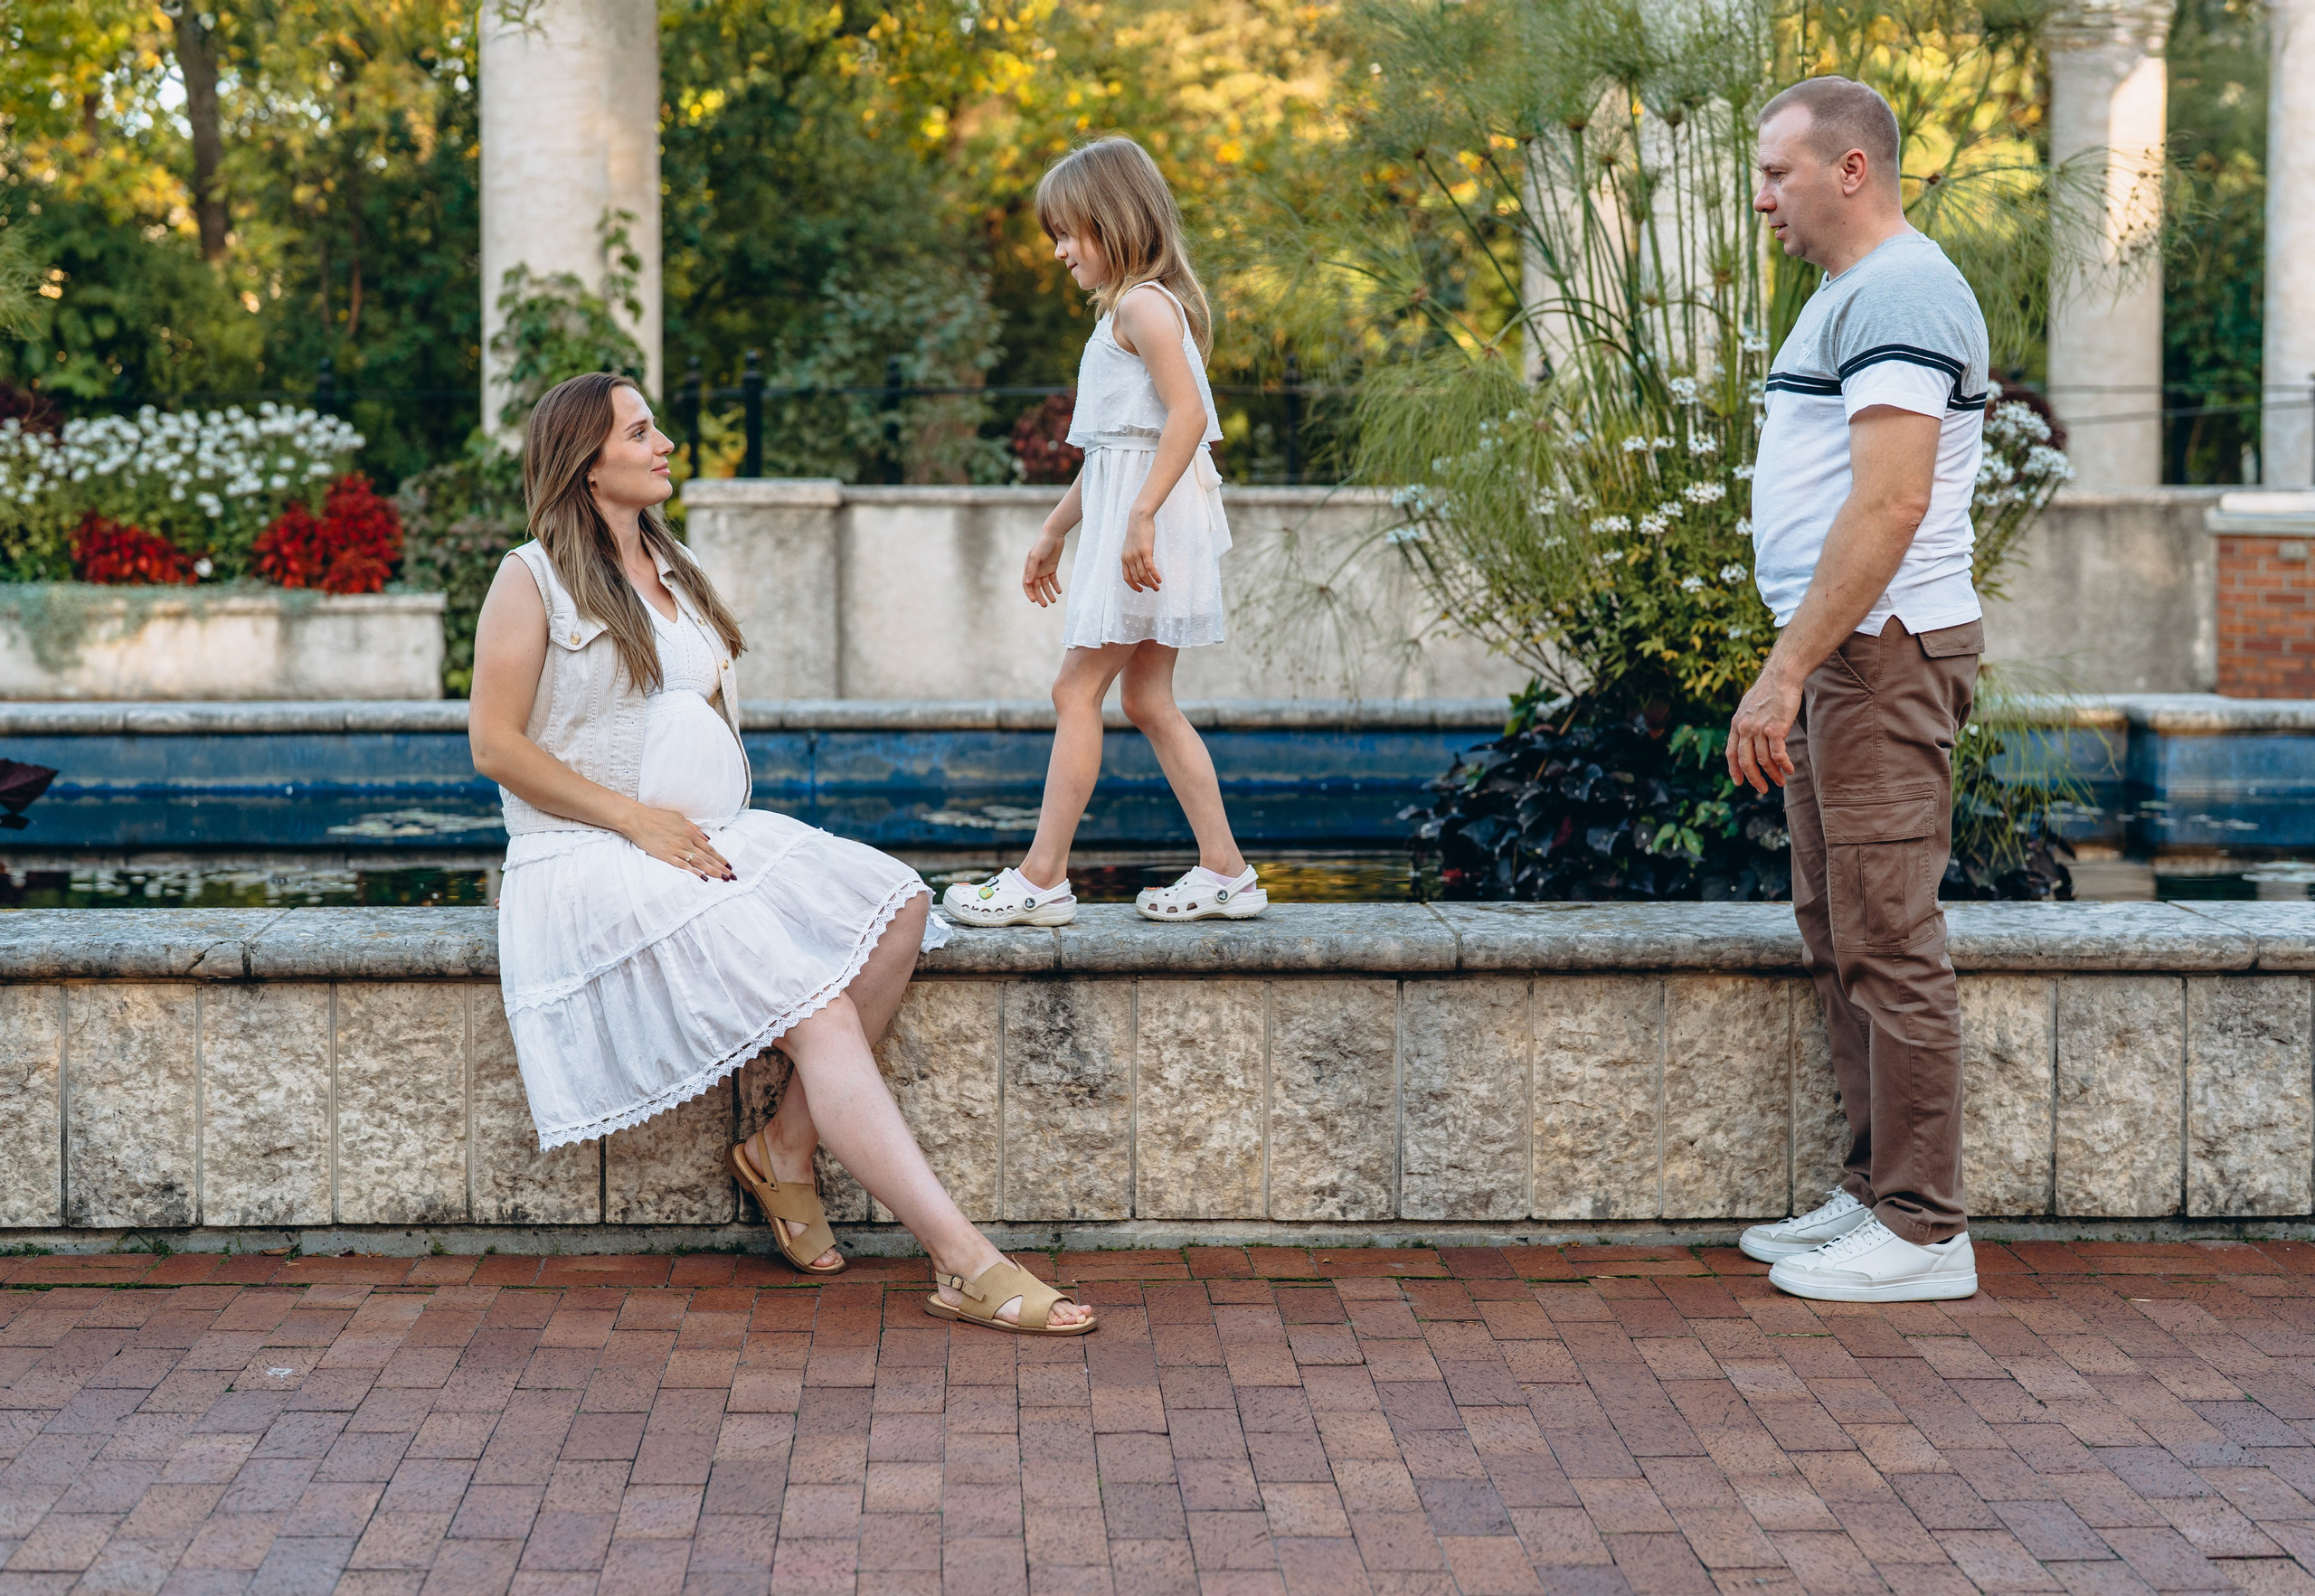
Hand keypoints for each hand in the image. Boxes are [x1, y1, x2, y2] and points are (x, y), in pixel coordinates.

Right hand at [623, 804, 733, 879]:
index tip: (729, 865)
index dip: (720, 858)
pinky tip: (703, 878)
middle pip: (707, 857)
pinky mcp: (666, 856)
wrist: (638, 819)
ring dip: (712, 871)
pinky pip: (683, 866)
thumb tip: (707, 839)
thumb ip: (694, 829)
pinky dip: (694, 872)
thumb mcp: (679, 818)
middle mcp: (686, 842)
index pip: (709, 849)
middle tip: (731, 876)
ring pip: (698, 862)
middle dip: (720, 867)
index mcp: (690, 833)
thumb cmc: (657, 817)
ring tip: (722, 878)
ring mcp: (676, 849)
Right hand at [1023, 531, 1063, 606]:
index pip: (1027, 584)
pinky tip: (1059, 592)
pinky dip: (1056, 586)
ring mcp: (1044, 570)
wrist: (1053, 535)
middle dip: (1040, 597)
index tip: (1034, 601)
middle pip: (1037, 587)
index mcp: (1028, 568)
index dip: (1029, 593)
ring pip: (1045, 585)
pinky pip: (1053, 580)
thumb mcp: (1036, 557)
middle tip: (1045, 605)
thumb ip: (1032, 570)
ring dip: (1049, 593)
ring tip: (1053, 601)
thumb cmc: (1042, 544)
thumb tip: (1028, 583)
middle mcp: (1035, 571)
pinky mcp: (1052, 568)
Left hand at [1121, 510, 1160, 591]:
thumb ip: (1133, 556)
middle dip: (1145, 585)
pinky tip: (1159, 580)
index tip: (1140, 590)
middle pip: (1136, 578)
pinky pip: (1150, 568)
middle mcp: (1128, 558)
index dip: (1133, 585)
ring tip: (1157, 587)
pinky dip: (1155, 576)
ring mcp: (1136, 555)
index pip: (1126, 577)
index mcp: (1124, 558)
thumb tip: (1140, 565)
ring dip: (1151, 583)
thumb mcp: (1131, 546)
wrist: (1139, 518)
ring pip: (1143, 575)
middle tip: (1154, 588)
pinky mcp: (1145, 551)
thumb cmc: (1137, 531)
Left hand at [1726, 666, 1802, 795]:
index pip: (1731, 753)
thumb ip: (1745, 722)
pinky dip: (1784, 765)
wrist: (1781, 677)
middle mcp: (1744, 728)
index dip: (1734, 770)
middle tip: (1763, 789)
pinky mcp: (1775, 729)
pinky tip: (1790, 769)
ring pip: (1764, 761)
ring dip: (1773, 775)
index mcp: (1736, 724)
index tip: (1739, 783)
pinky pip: (1778, 755)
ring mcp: (1759, 729)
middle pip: (1746, 762)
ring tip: (1781, 781)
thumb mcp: (1748, 706)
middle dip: (1754, 779)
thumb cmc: (1768, 691)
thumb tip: (1745, 735)